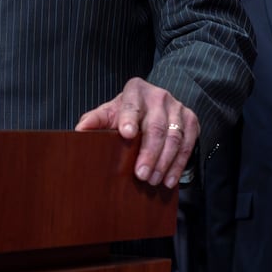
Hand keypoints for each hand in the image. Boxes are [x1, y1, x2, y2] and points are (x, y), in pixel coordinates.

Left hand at [75, 77, 198, 188]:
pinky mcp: (191, 120)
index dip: (129, 118)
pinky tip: (169, 180)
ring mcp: (178, 108)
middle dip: (149, 153)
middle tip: (140, 174)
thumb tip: (79, 131)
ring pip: (174, 137)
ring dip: (164, 162)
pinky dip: (178, 164)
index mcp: (136, 90)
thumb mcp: (110, 112)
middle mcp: (159, 96)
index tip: (126, 134)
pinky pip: (188, 144)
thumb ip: (95, 120)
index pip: (132, 105)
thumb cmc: (126, 112)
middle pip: (156, 126)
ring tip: (153, 180)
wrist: (155, 103)